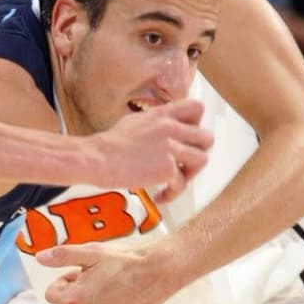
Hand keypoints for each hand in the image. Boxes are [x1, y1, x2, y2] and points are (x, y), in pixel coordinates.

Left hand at [36, 243, 178, 303]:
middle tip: (98, 281)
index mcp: (75, 298)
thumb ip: (62, 256)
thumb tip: (40, 257)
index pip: (52, 295)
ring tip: (108, 293)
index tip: (81, 274)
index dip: (65, 281)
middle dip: (76, 294)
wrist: (158, 272)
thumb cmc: (126, 261)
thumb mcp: (91, 252)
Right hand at [91, 98, 211, 201]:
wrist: (96, 158)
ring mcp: (170, 148)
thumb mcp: (135, 121)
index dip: (197, 124)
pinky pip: (181, 184)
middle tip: (184, 163)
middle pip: (206, 138)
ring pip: (202, 160)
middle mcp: (170, 128)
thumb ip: (156, 122)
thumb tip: (164, 128)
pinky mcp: (166, 169)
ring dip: (190, 173)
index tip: (186, 137)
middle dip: (198, 152)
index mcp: (162, 114)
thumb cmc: (109, 144)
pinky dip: (172, 194)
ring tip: (175, 181)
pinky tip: (160, 196)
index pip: (197, 108)